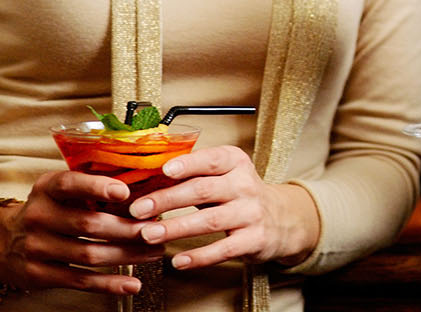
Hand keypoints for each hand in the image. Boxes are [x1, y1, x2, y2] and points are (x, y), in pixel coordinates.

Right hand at [0, 169, 160, 296]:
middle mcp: (39, 216)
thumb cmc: (47, 208)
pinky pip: (79, 280)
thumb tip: (141, 183)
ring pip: (89, 254)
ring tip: (154, 252)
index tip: (125, 192)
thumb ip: (89, 184)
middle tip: (157, 229)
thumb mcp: (58, 188)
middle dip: (128, 228)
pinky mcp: (38, 274)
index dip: (97, 188)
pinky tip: (132, 284)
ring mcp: (37, 247)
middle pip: (89, 224)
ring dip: (127, 255)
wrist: (0, 241)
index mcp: (47, 188)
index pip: (71, 184)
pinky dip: (108, 284)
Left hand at [128, 146, 318, 269]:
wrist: (281, 218)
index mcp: (236, 163)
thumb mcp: (225, 174)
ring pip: (209, 220)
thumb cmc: (240, 194)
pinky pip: (223, 249)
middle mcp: (245, 185)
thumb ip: (194, 173)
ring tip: (148, 234)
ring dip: (176, 228)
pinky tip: (178, 261)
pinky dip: (199, 257)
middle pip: (202, 190)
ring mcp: (251, 213)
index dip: (188, 164)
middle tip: (139, 209)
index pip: (211, 160)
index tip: (164, 170)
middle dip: (167, 200)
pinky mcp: (254, 239)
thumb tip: (148, 175)